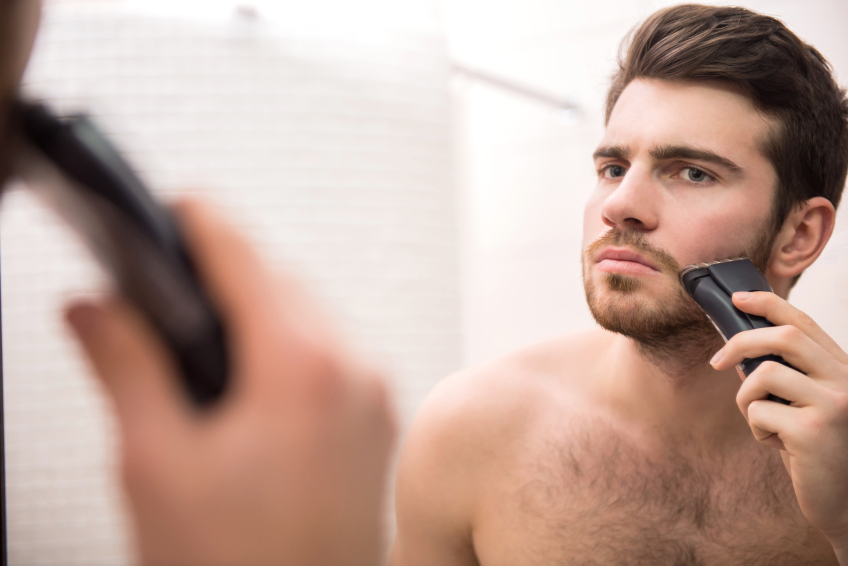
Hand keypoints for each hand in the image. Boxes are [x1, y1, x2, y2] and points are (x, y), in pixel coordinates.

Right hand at [65, 199, 395, 565]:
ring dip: (262, 309)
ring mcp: (375, 398)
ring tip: (207, 338)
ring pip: (313, 314)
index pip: (244, 255)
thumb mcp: (155, 462)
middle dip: (228, 272)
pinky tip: (253, 380)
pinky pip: (335, 353)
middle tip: (174, 285)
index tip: (174, 207)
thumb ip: (124, 367)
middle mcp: (353, 372)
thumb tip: (92, 310)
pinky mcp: (378, 423)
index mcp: (301, 369)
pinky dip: (293, 346)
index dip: (199, 222)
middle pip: (284, 280)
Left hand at [710, 291, 847, 555]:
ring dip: (747, 399)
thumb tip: (737, 350)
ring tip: (764, 423)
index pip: (804, 322)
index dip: (768, 304)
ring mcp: (835, 404)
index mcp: (844, 369)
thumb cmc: (818, 451)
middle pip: (784, 336)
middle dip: (741, 342)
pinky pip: (758, 412)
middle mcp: (846, 380)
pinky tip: (778, 445)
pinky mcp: (814, 430)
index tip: (738, 299)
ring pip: (763, 374)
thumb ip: (785, 376)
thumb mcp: (804, 405)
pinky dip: (756, 429)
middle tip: (717, 362)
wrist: (845, 502)